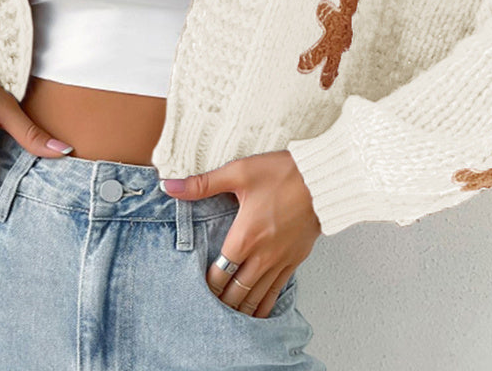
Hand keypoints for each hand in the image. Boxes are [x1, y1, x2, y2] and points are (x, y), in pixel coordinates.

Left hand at [161, 150, 321, 317]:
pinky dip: (265, 305)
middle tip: (208, 310)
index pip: (219, 274)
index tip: (195, 291)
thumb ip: (202, 184)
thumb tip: (169, 186)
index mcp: (245, 236)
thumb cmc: (282, 173)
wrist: (322, 179)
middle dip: (221, 303)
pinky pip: (278, 291)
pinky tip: (258, 312)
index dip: (206, 286)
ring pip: (257, 296)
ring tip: (228, 319)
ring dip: (241, 309)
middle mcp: (263, 255)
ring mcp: (281, 260)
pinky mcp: (296, 259)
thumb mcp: (239, 172)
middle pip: (237, 292)